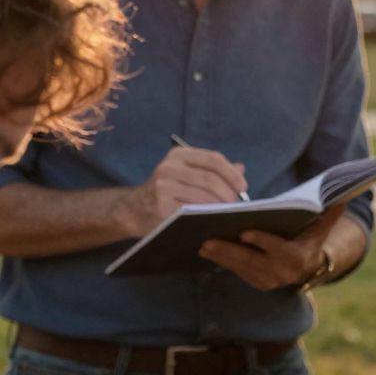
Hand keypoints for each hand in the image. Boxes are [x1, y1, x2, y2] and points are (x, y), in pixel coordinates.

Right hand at [123, 145, 247, 237]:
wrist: (133, 209)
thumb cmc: (166, 190)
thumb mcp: (186, 173)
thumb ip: (212, 170)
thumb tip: (240, 168)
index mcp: (179, 155)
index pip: (213, 159)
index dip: (232, 174)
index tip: (243, 187)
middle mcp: (169, 167)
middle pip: (210, 179)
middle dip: (229, 193)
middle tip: (237, 205)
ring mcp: (163, 187)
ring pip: (203, 196)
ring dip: (220, 206)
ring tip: (228, 213)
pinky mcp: (161, 207)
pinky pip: (192, 211)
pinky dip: (206, 215)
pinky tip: (212, 220)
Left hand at [200, 200, 363, 290]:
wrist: (308, 268)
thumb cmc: (311, 239)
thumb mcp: (321, 228)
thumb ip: (330, 213)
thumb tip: (343, 196)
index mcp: (296, 257)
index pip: (277, 249)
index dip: (262, 241)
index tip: (245, 231)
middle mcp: (280, 273)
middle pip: (251, 261)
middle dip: (229, 250)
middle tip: (208, 239)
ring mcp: (266, 280)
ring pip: (239, 267)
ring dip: (220, 256)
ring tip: (201, 242)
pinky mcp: (254, 281)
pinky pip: (235, 270)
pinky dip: (220, 260)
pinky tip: (204, 248)